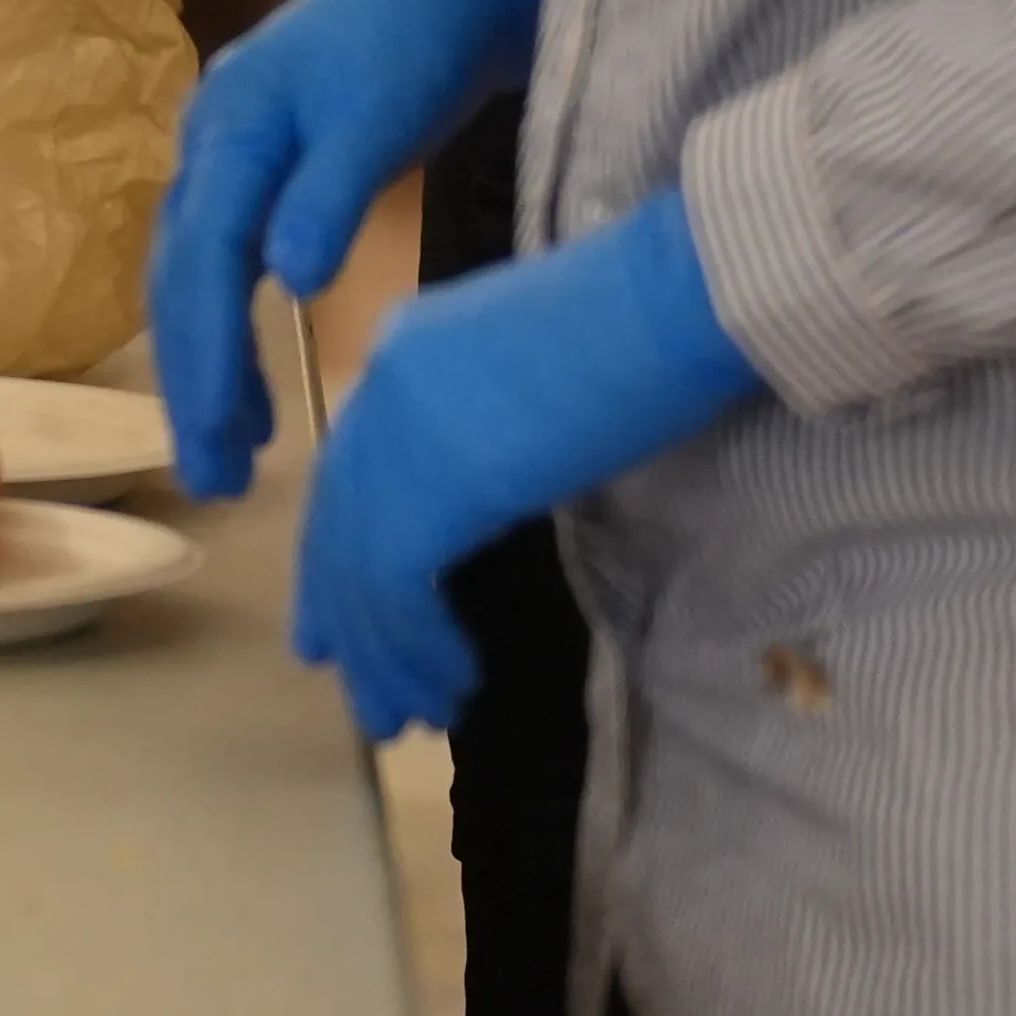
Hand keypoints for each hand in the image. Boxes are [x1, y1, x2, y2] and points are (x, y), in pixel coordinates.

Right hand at [153, 0, 554, 496]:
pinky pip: (221, 263)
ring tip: (231, 456)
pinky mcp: (259, 168)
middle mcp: (209, 138)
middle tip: (214, 479)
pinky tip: (253, 390)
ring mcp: (227, 152)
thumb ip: (330, 193)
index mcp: (230, 124)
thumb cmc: (417, 35)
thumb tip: (284, 279)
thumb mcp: (380, 111)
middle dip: (191, 381)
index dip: (204, 354)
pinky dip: (227, 330)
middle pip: (180, 277)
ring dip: (205, 366)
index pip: (200, 259)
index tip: (222, 441)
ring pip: (192, 276)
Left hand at [300, 190, 764, 736]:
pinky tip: (452, 684)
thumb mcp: (537, 381)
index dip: (340, 557)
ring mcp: (397, 432)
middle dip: (350, 620)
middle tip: (369, 700)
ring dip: (387, 654)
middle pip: (342, 523)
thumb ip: (487, 431)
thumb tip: (475, 498)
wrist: (678, 298)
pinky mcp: (430, 483)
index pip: (353, 472)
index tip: (336, 630)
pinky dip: (415, 646)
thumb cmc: (649, 328)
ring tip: (412, 717)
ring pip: (360, 567)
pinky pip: (395, 587)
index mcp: (407, 351)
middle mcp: (382, 386)